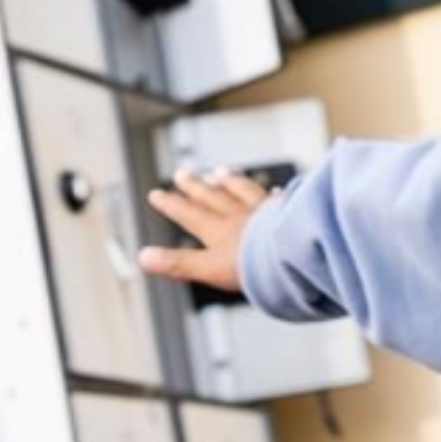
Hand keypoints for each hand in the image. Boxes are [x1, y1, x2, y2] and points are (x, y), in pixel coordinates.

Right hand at [136, 165, 279, 293]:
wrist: (295, 256)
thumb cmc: (258, 266)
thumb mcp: (210, 269)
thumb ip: (179, 263)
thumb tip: (144, 258)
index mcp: (220, 231)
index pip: (190, 214)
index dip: (172, 205)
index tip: (156, 195)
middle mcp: (241, 216)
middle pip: (214, 197)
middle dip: (195, 187)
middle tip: (182, 174)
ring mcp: (266, 213)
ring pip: (244, 192)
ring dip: (230, 182)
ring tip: (221, 173)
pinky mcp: (290, 215)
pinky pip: (280, 201)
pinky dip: (275, 195)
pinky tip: (277, 191)